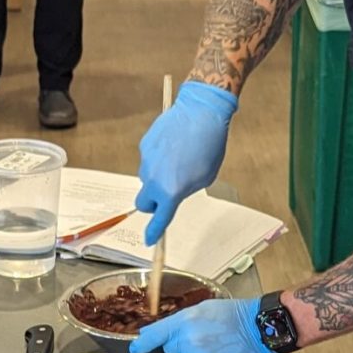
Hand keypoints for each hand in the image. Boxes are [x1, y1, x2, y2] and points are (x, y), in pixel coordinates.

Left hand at [129, 297, 267, 352]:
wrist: (256, 330)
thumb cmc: (232, 316)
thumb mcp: (200, 308)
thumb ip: (175, 322)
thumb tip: (153, 334)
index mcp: (184, 321)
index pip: (155, 335)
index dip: (142, 343)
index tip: (135, 348)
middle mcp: (188, 341)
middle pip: (169, 348)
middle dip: (178, 344)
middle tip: (199, 335)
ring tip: (211, 344)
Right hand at [135, 80, 237, 242]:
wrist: (201, 112)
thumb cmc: (209, 145)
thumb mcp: (204, 177)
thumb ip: (185, 191)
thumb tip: (175, 193)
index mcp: (171, 191)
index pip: (159, 219)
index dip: (154, 232)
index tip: (150, 240)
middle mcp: (154, 179)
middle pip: (144, 203)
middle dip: (152, 204)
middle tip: (166, 195)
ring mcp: (147, 162)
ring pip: (147, 179)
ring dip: (158, 177)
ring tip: (177, 161)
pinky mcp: (144, 146)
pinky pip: (149, 160)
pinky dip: (158, 159)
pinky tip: (173, 147)